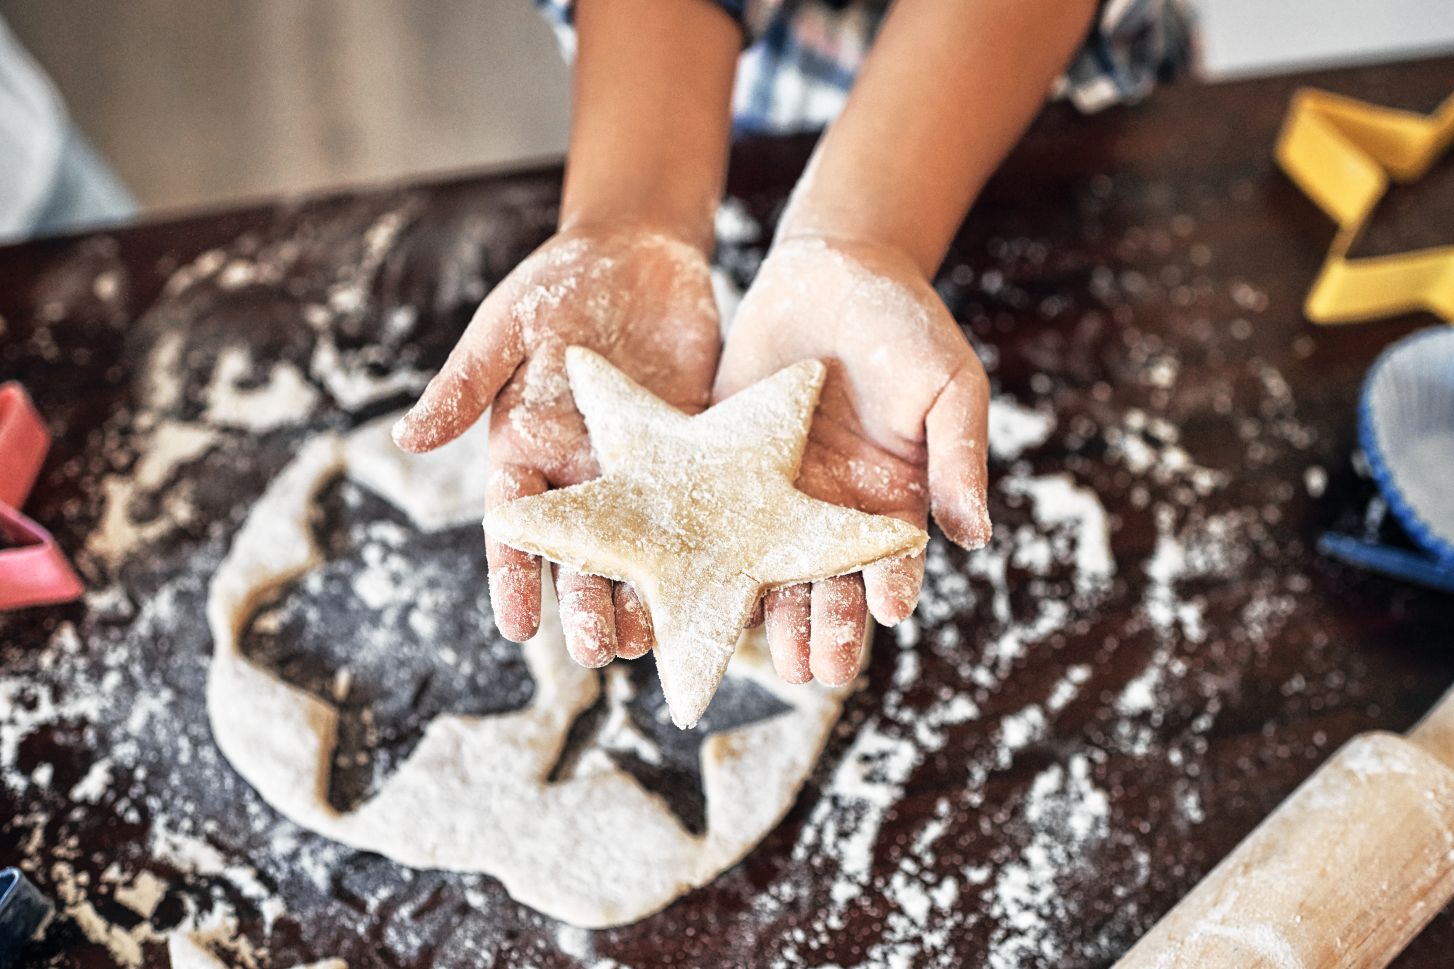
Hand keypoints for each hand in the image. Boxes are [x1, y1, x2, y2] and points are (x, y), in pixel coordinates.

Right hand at [394, 226, 719, 665]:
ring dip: (645, 592)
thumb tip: (406, 438)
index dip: (514, 576)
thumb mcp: (504, 328)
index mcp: (527, 449)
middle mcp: (581, 471)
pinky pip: (699, 507)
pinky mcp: (692, 448)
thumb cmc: (555, 284)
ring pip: (641, 544)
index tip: (516, 628)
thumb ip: (466, 384)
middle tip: (597, 652)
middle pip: (583, 550)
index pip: (515, 526)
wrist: (636, 250)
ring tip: (655, 642)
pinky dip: (706, 548)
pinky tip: (719, 588)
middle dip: (586, 603)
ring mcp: (639, 465)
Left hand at [715, 234, 990, 685]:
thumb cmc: (906, 325)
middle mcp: (830, 511)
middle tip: (813, 669)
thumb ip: (959, 458)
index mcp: (889, 502)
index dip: (886, 590)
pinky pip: (708, 520)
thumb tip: (975, 538)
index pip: (889, 562)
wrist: (834, 267)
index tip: (883, 615)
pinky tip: (685, 592)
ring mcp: (773, 493)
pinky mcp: (722, 467)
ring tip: (757, 654)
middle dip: (822, 626)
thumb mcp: (950, 385)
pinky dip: (699, 559)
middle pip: (824, 583)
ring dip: (765, 614)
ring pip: (765, 568)